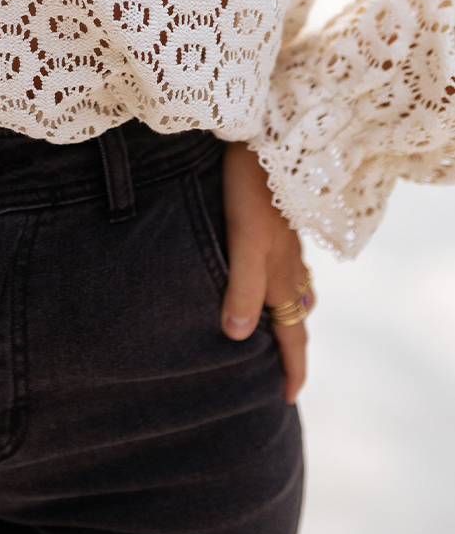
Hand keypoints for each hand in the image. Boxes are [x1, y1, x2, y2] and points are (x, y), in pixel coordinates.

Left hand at [221, 142, 309, 404]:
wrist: (262, 134)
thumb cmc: (248, 186)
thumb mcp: (243, 238)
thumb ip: (241, 286)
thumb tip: (236, 336)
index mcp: (281, 273)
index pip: (291, 332)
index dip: (291, 367)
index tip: (289, 399)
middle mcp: (290, 260)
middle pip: (296, 312)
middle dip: (293, 344)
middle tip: (288, 371)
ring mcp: (287, 238)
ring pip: (295, 285)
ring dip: (289, 310)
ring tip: (280, 323)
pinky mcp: (278, 217)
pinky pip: (287, 260)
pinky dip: (283, 278)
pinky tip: (269, 266)